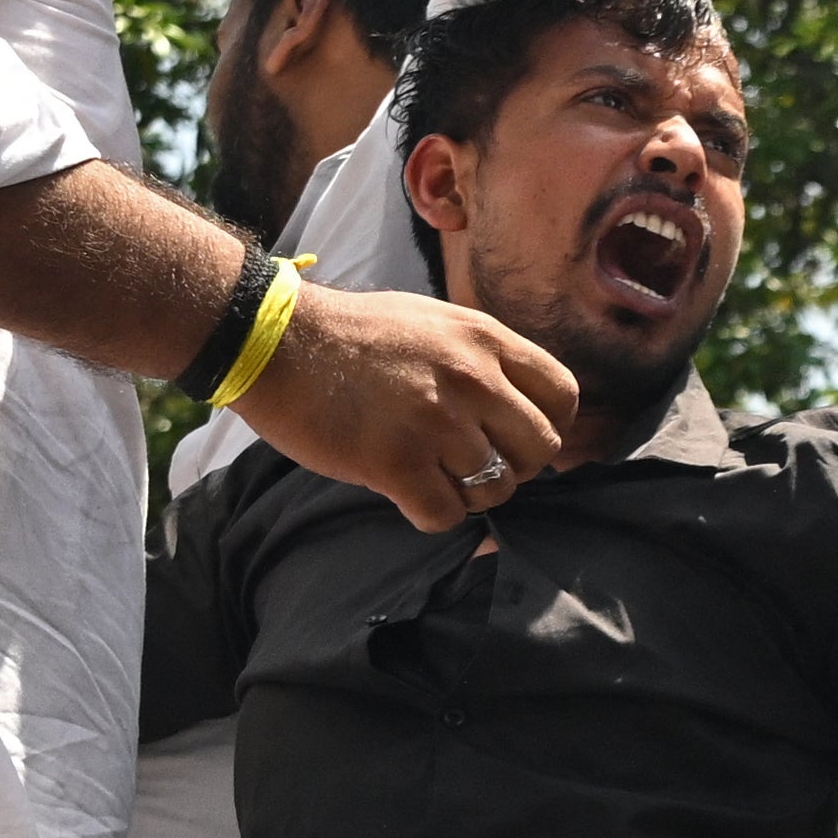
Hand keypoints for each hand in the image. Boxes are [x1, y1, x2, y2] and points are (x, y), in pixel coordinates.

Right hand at [234, 271, 580, 532]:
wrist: (274, 341)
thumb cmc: (349, 334)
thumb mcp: (433, 321)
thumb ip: (481, 358)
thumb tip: (519, 406)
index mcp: (484, 339)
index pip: (563, 394)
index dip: (548, 425)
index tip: (517, 437)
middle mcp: (471, 378)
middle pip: (540, 449)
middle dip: (514, 466)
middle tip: (472, 463)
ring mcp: (435, 421)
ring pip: (496, 489)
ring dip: (468, 493)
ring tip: (431, 473)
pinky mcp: (396, 462)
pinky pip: (446, 515)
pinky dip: (430, 514)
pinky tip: (405, 490)